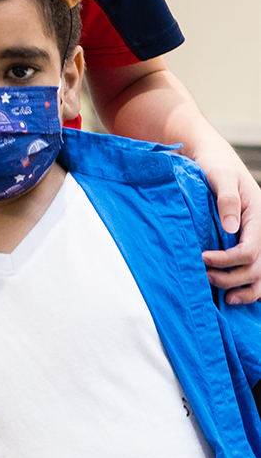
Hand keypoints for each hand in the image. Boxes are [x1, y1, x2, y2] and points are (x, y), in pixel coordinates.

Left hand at [197, 141, 260, 303]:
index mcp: (259, 217)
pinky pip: (257, 271)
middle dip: (230, 278)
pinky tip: (235, 296)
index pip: (250, 251)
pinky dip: (250, 288)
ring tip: (225, 298)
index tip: (203, 259)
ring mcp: (257, 239)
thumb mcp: (220, 176)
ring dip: (244, 289)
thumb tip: (231, 227)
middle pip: (255, 268)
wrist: (214, 159)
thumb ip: (227, 199)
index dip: (227, 261)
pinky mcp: (248, 242)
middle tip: (204, 276)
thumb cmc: (215, 165)